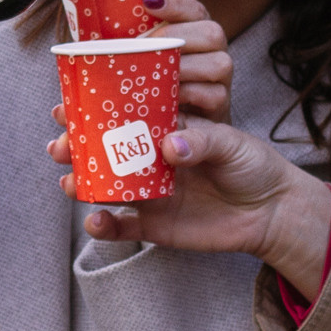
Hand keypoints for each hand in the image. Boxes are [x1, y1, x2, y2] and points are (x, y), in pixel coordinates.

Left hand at [52, 0, 230, 124]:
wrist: (176, 141)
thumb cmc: (146, 105)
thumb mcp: (123, 87)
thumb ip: (96, 91)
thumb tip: (57, 115)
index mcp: (187, 36)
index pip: (192, 8)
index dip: (175, 1)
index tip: (147, 2)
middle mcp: (208, 54)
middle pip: (211, 30)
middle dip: (177, 36)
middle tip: (146, 49)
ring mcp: (218, 81)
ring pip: (219, 62)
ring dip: (189, 68)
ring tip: (165, 79)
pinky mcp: (222, 108)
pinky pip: (217, 97)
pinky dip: (197, 98)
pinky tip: (179, 104)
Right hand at [53, 120, 330, 297]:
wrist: (272, 211)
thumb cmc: (251, 165)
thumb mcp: (232, 142)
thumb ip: (203, 139)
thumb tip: (170, 147)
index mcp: (163, 129)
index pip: (121, 116)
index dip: (92, 110)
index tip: (67, 104)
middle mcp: (150, 159)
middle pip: (101, 152)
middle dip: (74, 148)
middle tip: (58, 144)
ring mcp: (149, 192)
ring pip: (104, 187)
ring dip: (81, 184)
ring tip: (69, 182)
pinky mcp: (155, 225)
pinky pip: (123, 226)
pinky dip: (106, 225)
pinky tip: (95, 220)